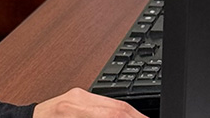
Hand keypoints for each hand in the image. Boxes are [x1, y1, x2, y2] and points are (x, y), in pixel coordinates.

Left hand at [32, 88, 146, 117]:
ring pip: (114, 103)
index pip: (114, 115)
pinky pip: (105, 101)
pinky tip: (125, 117)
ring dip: (131, 114)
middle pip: (118, 108)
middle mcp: (77, 99)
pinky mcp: (78, 95)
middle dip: (137, 117)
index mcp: (72, 111)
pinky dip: (118, 112)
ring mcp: (78, 94)